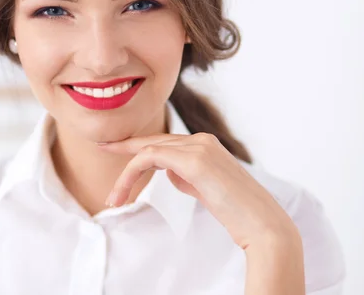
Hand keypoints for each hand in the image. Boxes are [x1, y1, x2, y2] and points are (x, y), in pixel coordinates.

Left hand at [99, 132, 298, 249]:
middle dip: (123, 148)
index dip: (136, 144)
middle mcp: (201, 140)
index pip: (163, 141)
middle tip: (100, 147)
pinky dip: (132, 174)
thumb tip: (169, 173)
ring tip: (113, 199)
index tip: (114, 147)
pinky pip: (151, 159)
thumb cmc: (237, 213)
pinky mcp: (194, 160)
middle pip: (152, 142)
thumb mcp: (207, 189)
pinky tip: (124, 192)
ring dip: (126, 175)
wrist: (262, 225)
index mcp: (205, 145)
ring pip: (147, 151)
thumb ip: (188, 176)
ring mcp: (199, 147)